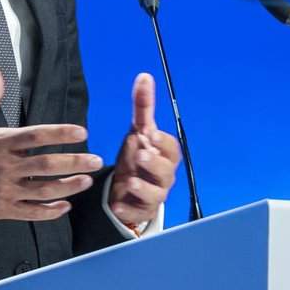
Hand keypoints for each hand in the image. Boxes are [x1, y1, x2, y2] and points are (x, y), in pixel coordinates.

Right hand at [0, 68, 103, 220]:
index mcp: (0, 142)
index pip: (36, 136)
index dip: (61, 133)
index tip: (81, 132)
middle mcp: (5, 166)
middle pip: (46, 165)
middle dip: (75, 162)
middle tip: (96, 160)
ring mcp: (4, 189)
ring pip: (42, 190)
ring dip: (68, 186)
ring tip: (86, 181)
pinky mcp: (1, 209)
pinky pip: (30, 212)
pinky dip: (49, 211)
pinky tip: (64, 206)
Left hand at [109, 73, 181, 227]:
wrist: (127, 188)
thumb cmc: (137, 155)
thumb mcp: (138, 130)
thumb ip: (142, 106)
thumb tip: (144, 76)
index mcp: (165, 155)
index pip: (171, 148)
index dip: (162, 142)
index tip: (149, 134)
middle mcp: (163, 176)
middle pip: (165, 171)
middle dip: (154, 163)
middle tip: (140, 155)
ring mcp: (153, 195)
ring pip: (155, 195)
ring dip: (143, 188)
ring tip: (130, 182)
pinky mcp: (140, 212)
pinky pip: (137, 214)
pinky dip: (128, 210)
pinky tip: (118, 206)